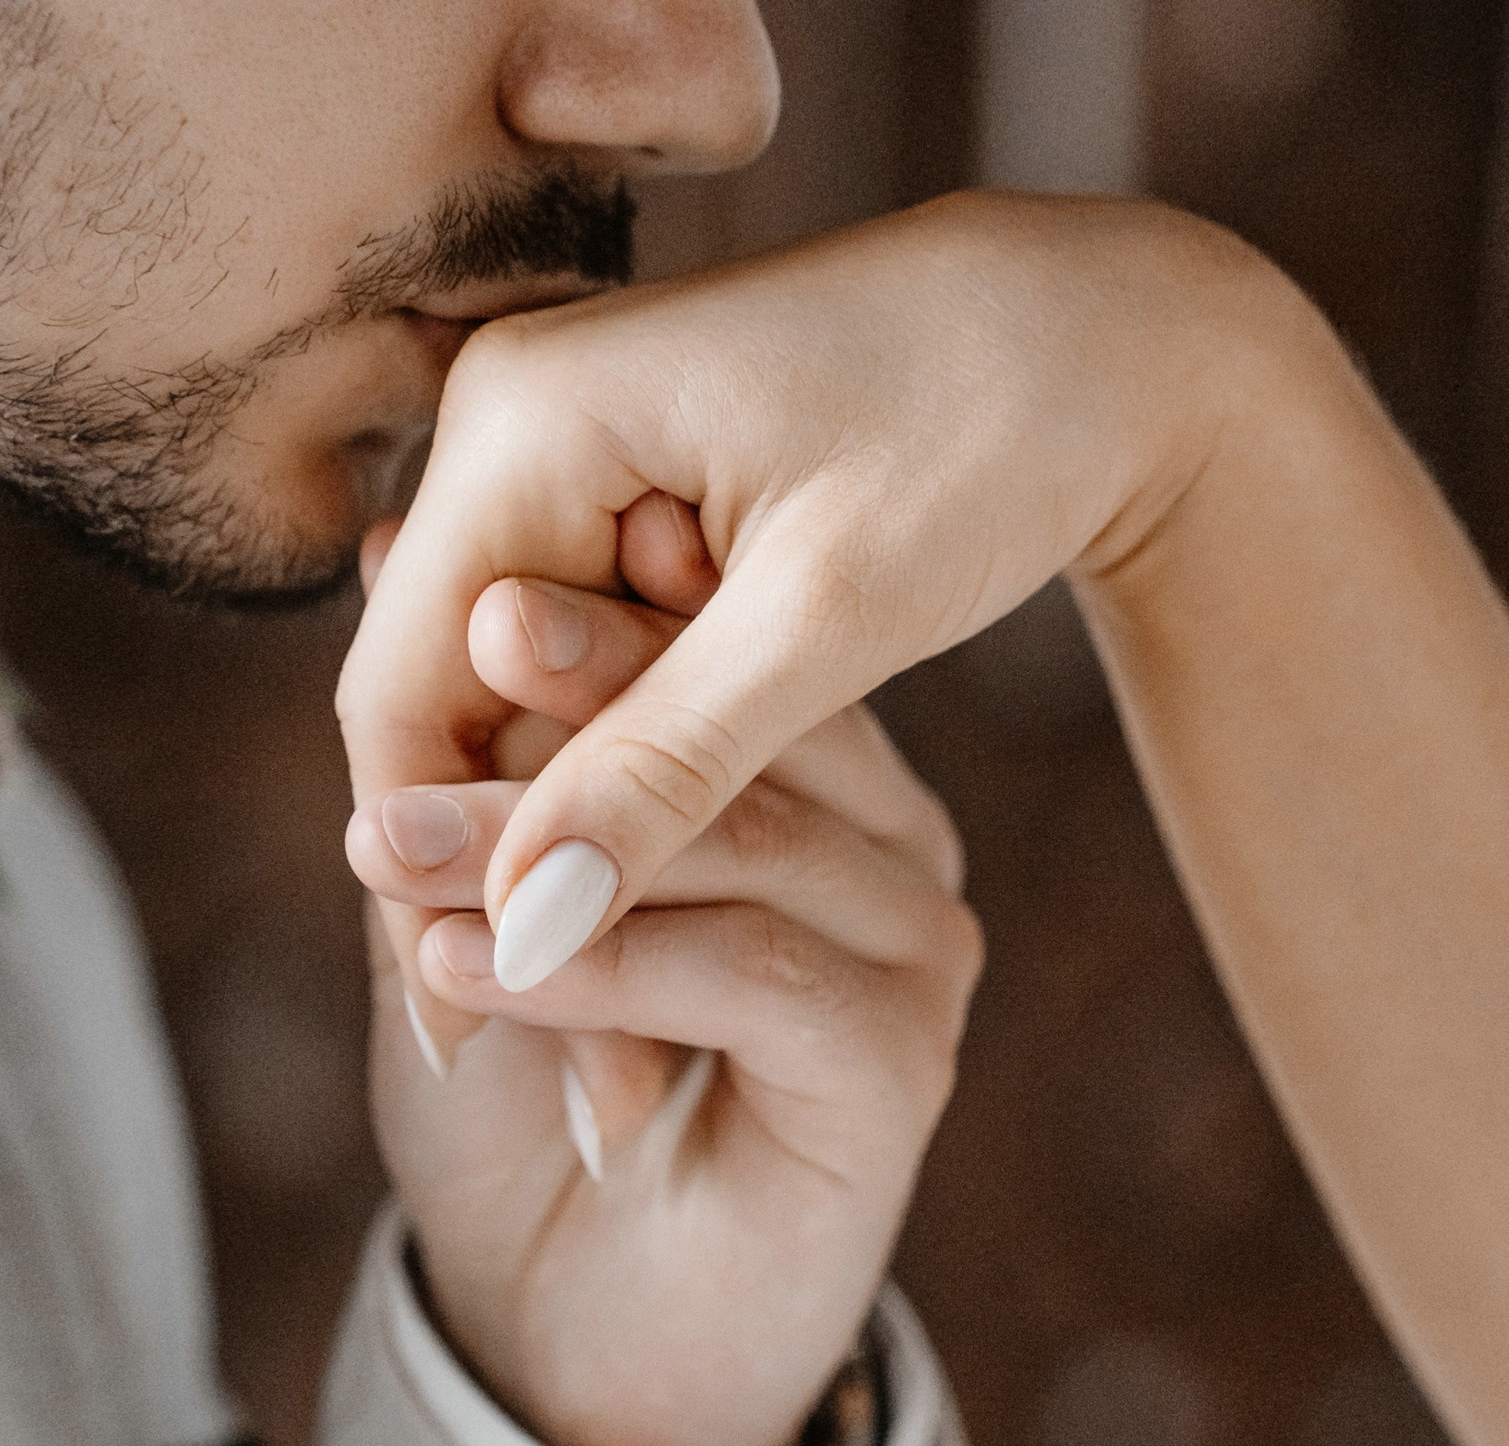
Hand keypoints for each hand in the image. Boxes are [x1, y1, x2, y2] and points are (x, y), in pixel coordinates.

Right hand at [337, 190, 1304, 1025]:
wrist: (1106, 323)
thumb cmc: (991, 434)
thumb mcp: (828, 619)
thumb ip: (663, 769)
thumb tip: (519, 926)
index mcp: (528, 420)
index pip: (401, 689)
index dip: (428, 870)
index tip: (471, 1027)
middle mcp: (513, 409)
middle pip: (440, 688)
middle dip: (501, 868)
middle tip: (580, 1060)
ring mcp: (566, 431)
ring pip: (507, 678)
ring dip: (565, 827)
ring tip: (624, 1006)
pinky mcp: (628, 464)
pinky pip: (580, 637)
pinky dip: (621, 754)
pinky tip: (665, 875)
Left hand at [349, 535, 978, 1445]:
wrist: (574, 1337)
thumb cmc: (524, 1104)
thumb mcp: (468, 900)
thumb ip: (460, 747)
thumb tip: (381, 546)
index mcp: (814, 780)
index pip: (721, 655)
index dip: (596, 610)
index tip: (453, 571)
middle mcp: (889, 846)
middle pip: (746, 729)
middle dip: (574, 697)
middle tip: (442, 657)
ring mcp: (913, 950)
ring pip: (742, 841)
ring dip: (546, 843)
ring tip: (384, 847)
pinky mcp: (903, 1063)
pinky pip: (751, 973)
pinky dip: (600, 963)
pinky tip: (468, 969)